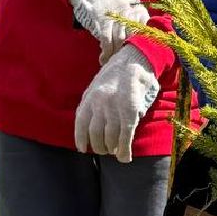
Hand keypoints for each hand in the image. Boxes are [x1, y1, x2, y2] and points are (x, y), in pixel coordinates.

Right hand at [70, 0, 148, 62]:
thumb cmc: (115, 2)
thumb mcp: (131, 6)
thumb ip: (139, 21)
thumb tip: (144, 43)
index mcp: (140, 9)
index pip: (145, 30)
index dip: (142, 45)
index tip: (139, 57)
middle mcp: (130, 11)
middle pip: (133, 37)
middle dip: (129, 52)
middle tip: (126, 62)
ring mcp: (116, 14)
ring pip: (120, 40)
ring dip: (117, 54)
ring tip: (114, 63)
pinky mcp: (103, 19)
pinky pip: (106, 39)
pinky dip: (106, 51)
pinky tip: (103, 59)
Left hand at [74, 45, 160, 161]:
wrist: (136, 58)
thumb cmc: (118, 73)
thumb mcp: (98, 84)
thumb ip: (91, 102)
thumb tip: (87, 123)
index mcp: (89, 97)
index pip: (80, 124)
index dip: (80, 139)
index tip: (82, 148)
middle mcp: (100, 104)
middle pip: (95, 135)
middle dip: (100, 147)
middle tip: (105, 149)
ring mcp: (115, 108)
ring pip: (110, 138)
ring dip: (113, 149)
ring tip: (116, 151)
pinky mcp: (131, 111)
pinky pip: (125, 136)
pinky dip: (124, 150)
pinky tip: (125, 157)